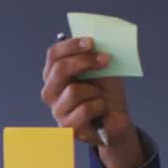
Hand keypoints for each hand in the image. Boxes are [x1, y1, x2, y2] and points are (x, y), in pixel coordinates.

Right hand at [41, 38, 142, 167]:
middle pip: (59, 69)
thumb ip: (93, 55)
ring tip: (100, 97)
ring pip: (74, 91)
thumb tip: (92, 40)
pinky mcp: (67, 127)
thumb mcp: (101, 69)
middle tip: (105, 60)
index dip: (71, 45)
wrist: (117, 118)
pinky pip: (84, 109)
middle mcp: (50, 91)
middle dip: (85, 62)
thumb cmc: (106, 92)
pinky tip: (100, 111)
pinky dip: (99, 107)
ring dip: (95, 91)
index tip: (91, 42)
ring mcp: (56, 109)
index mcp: (55, 74)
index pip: (54, 55)